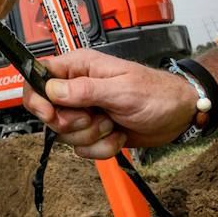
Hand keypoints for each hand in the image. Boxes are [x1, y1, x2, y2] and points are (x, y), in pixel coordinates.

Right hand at [22, 50, 206, 159]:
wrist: (179, 115)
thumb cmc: (158, 94)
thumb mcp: (122, 90)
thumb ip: (85, 90)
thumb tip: (52, 89)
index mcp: (80, 67)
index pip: (39, 76)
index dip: (38, 98)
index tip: (51, 114)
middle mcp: (78, 88)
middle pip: (48, 112)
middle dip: (72, 123)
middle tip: (95, 118)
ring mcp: (85, 111)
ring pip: (65, 134)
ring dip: (91, 137)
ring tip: (113, 124)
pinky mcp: (94, 131)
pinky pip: (82, 148)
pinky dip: (102, 148)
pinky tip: (118, 135)